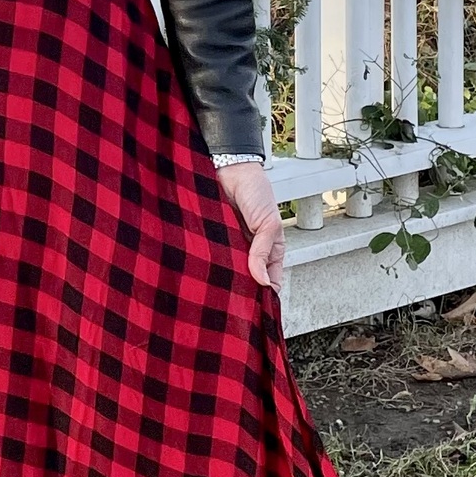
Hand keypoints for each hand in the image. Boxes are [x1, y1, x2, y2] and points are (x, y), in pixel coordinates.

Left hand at [215, 157, 284, 291]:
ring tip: (219, 287)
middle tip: (234, 301)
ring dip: (223, 277)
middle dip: (242, 290)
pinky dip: (208, 262)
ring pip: (227, 270)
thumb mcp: (269, 224)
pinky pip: (211, 255)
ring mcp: (229, 246)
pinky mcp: (211, 239)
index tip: (257, 308)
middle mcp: (249, 251)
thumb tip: (262, 282)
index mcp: (270, 250)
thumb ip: (264, 252)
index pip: (269, 281)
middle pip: (247, 280)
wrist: (230, 168)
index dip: (265, 295)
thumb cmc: (256, 190)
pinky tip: (205, 269)